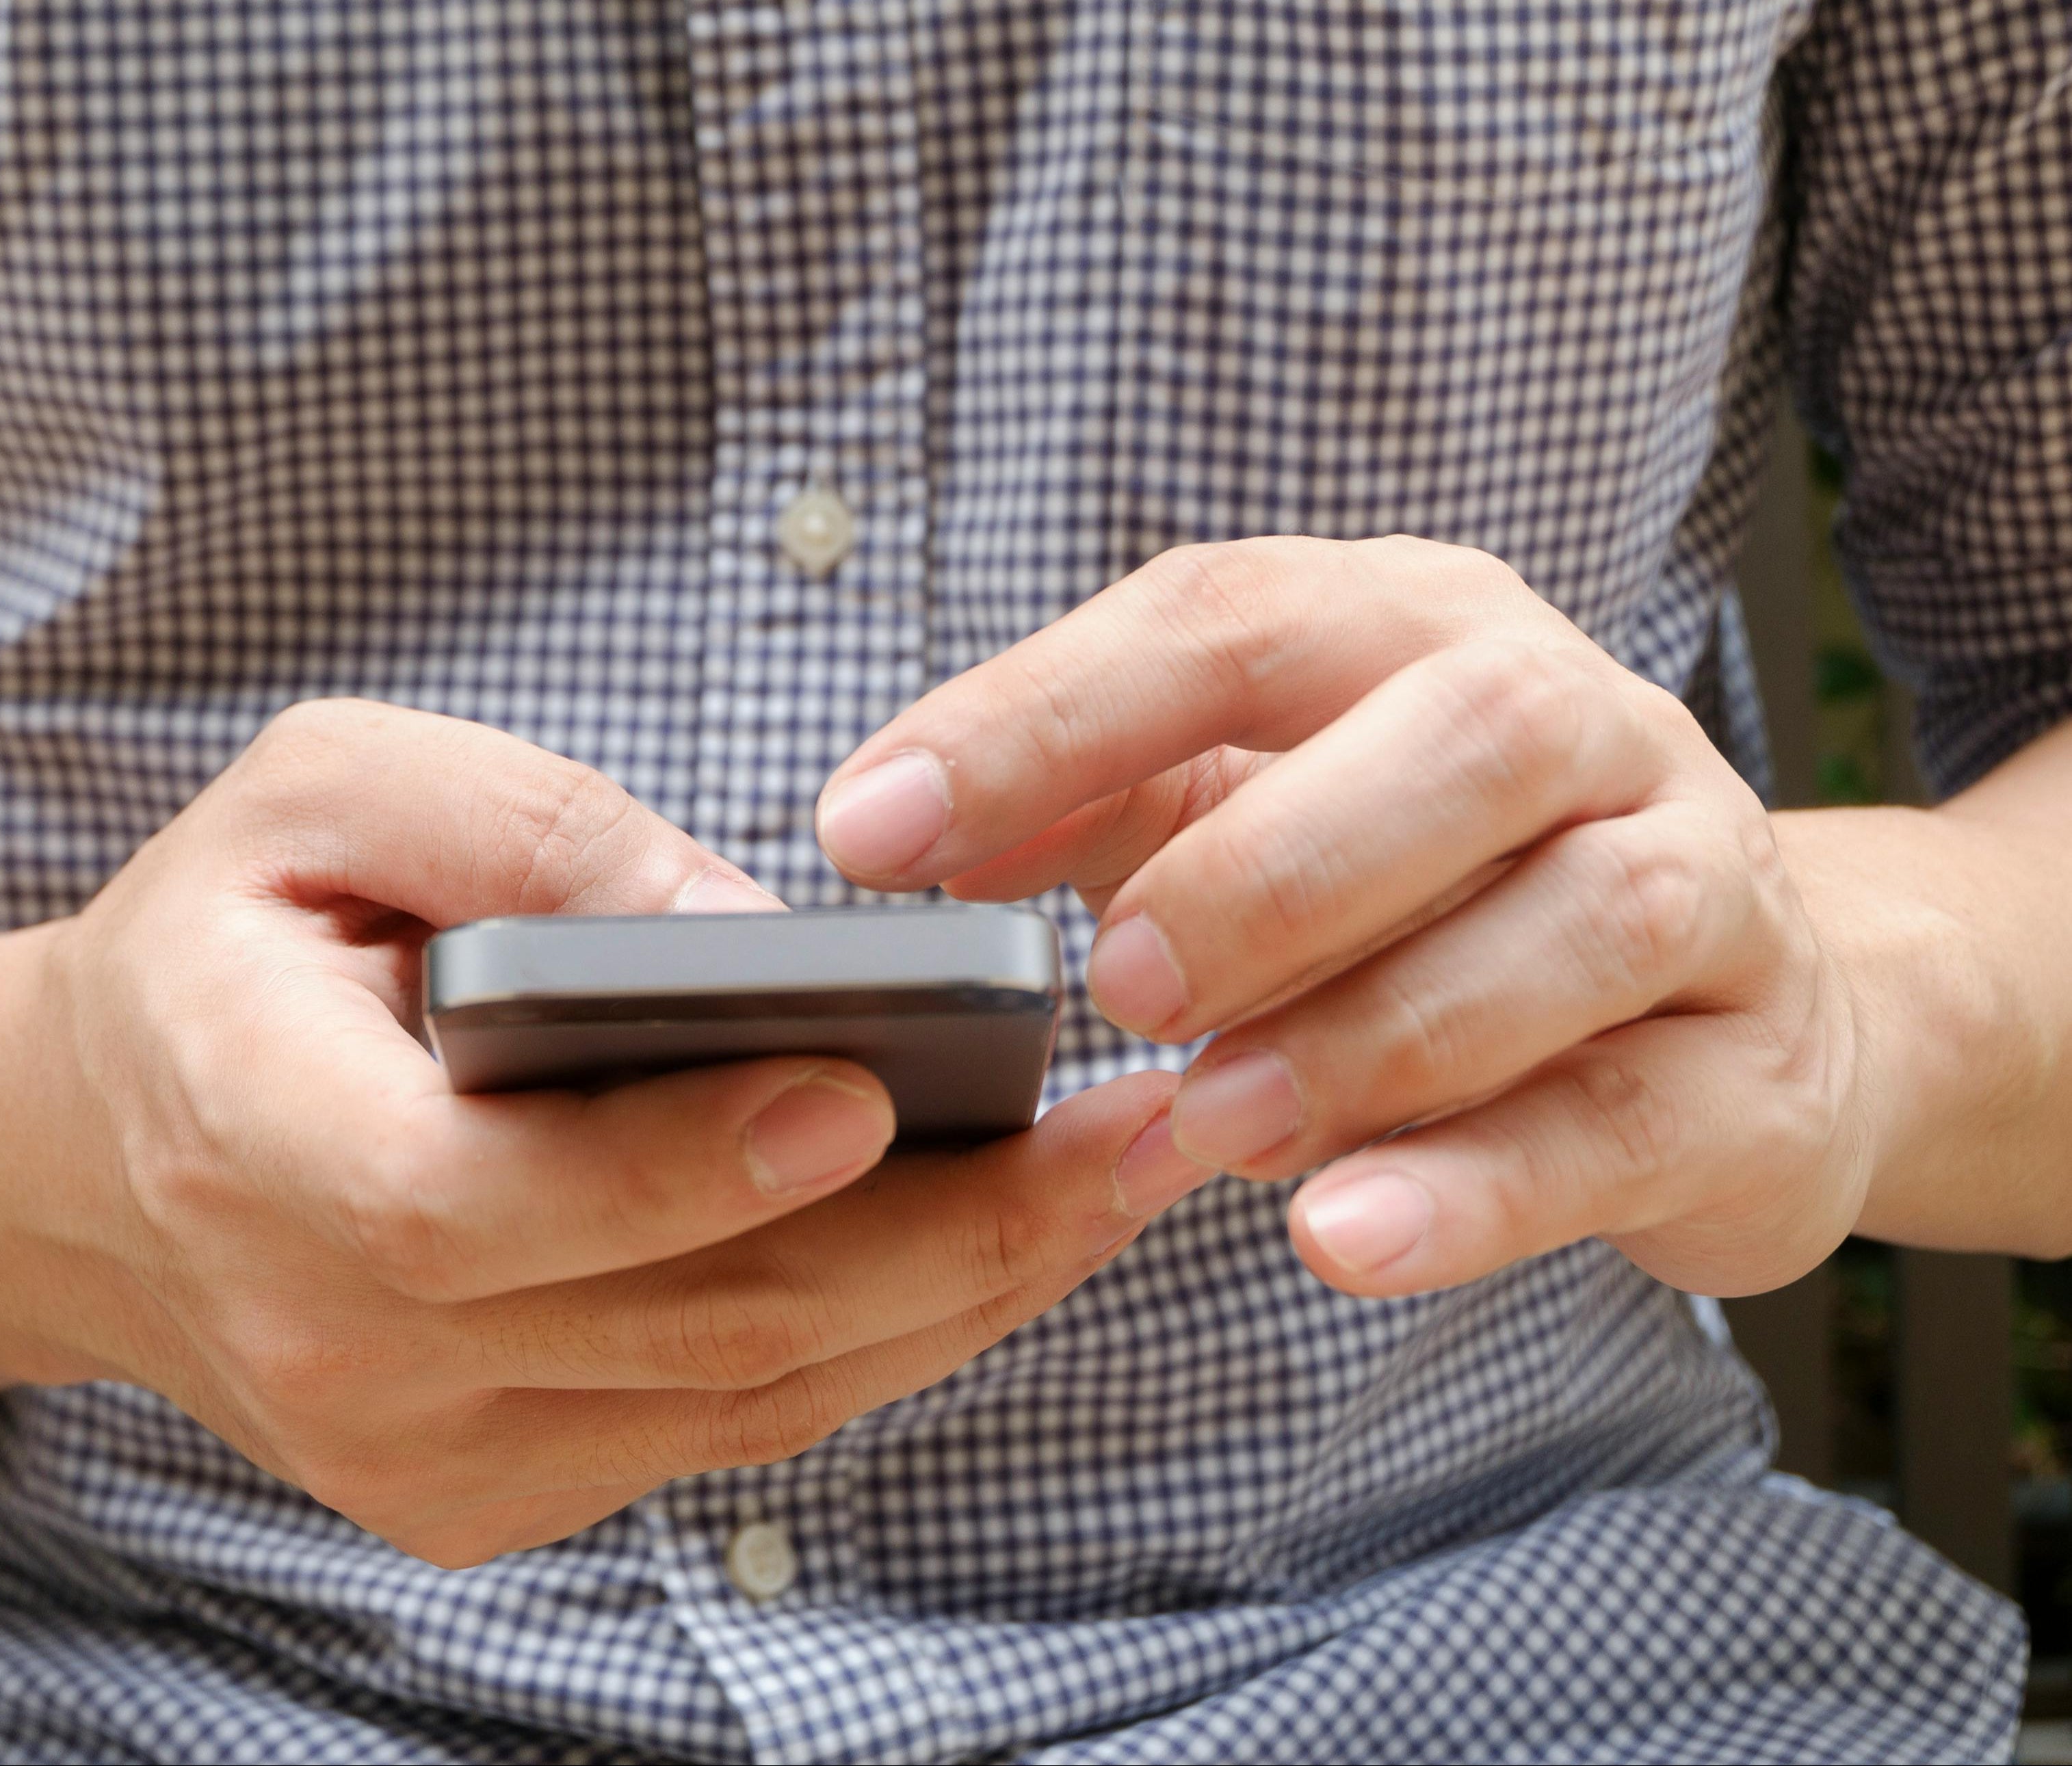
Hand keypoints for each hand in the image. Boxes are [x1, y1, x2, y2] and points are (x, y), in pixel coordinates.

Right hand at [0, 699, 1211, 1566]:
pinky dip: (866, 1344)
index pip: (470, 1207)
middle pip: (659, 1329)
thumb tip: (743, 927)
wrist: (86, 1168)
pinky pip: (715, 1432)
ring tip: (1111, 1183)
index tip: (865, 1092)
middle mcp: (326, 1342)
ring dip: (944, 1302)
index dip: (670, 1167)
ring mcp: (407, 1453)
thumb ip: (514, 827)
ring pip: (726, 1400)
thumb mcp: (313, 792)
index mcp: (247, 1143)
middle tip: (1121, 1138)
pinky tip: (987, 1249)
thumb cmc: (219, 946)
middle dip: (923, 1243)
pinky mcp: (476, 1496)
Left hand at [814, 537, 1867, 1300]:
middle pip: (1465, 737)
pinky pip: (1633, 1120)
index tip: (867, 831)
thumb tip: (900, 831)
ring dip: (1373, 1030)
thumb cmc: (1428, 898)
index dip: (1039, 718)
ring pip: (1582, 925)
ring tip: (1212, 1122)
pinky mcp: (1760, 1073)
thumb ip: (1089, 810)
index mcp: (1418, 627)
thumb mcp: (1245, 814)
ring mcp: (1705, 886)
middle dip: (1270, 866)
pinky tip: (1341, 1234)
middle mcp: (1584, 722)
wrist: (1740, 1017)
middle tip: (1118, 989)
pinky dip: (1478, 1186)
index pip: (1229, 620)